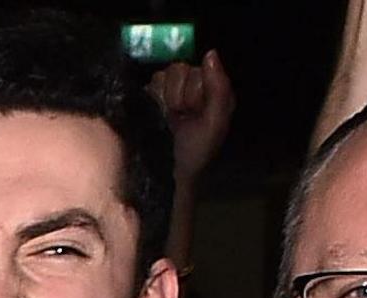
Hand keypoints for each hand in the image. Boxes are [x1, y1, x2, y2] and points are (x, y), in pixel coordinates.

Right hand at [152, 51, 236, 187]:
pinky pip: (148, 84)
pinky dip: (152, 100)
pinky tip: (158, 115)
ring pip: (161, 76)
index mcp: (211, 88)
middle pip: (177, 69)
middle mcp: (190, 85)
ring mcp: (169, 90)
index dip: (195, 91)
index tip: (195, 112)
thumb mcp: (215, 122)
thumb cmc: (195, 152)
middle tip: (181, 118)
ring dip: (164, 100)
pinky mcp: (149, 97)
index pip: (198, 69)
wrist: (167, 174)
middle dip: (178, 96)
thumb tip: (210, 53)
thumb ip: (218, 88)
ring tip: (169, 119)